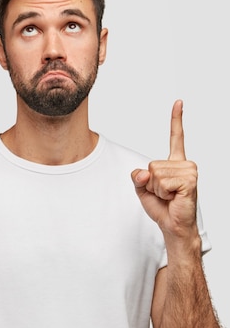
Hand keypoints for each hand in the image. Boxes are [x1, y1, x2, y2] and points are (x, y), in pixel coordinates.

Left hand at [131, 100, 198, 240]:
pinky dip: (162, 192)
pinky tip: (173, 198)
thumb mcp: (141, 187)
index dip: (176, 119)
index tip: (179, 102)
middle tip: (164, 193)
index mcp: (174, 162)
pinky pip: (162, 182)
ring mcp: (189, 171)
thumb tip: (146, 173)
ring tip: (169, 196)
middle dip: (151, 183)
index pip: (175, 137)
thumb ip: (137, 176)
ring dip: (157, 188)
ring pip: (155, 173)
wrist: (172, 225)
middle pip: (151, 164)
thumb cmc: (161, 206)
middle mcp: (184, 164)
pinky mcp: (189, 181)